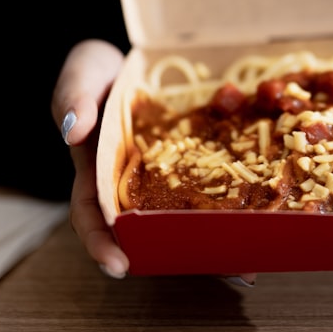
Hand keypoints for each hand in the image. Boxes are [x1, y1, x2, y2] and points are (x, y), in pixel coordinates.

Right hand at [51, 39, 258, 285]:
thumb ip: (73, 99)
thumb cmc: (93, 74)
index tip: (118, 265)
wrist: (125, 58)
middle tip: (202, 273)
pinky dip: (230, 202)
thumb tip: (73, 130)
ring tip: (245, 266)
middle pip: (146, 228)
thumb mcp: (79, 77)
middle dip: (174, 255)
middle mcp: (132, 182)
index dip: (102, 242)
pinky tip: (259, 217)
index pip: (92, 214)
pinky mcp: (191, 160)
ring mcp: (163, 175)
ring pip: (183, 214)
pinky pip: (210, 183)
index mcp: (96, 171)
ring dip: (210, 240)